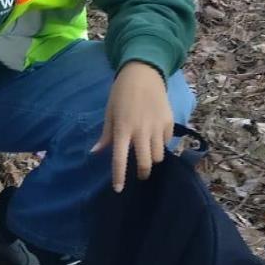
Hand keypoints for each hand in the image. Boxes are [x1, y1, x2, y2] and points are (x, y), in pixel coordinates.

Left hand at [92, 61, 172, 191]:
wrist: (143, 75)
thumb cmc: (121, 95)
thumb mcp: (110, 113)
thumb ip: (106, 135)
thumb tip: (95, 152)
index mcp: (122, 129)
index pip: (119, 159)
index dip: (119, 176)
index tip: (118, 189)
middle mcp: (141, 130)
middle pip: (145, 163)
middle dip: (143, 172)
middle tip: (140, 174)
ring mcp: (157, 127)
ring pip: (159, 155)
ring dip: (153, 159)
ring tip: (148, 154)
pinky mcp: (169, 122)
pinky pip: (167, 142)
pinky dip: (161, 144)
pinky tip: (156, 138)